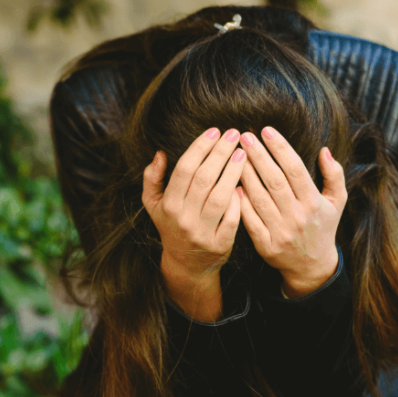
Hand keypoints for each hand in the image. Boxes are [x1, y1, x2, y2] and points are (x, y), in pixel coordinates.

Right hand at [142, 128, 246, 279]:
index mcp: (168, 205)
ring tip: (243, 154)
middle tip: (234, 134)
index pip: (185, 169)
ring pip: (220, 197)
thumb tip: (159, 154)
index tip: (215, 131)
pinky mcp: (220, 244)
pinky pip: (232, 219)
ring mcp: (202, 233)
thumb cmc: (171, 227)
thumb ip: (152, 179)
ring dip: (233, 172)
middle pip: (204, 179)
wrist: (186, 265)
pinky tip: (245, 183)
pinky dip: (238, 201)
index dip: (200, 147)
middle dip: (220, 153)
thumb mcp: (154, 205)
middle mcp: (184, 218)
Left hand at [238, 127, 346, 296]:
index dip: (280, 148)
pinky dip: (241, 203)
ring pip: (259, 198)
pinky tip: (233, 185)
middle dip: (258, 156)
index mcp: (314, 202)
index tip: (266, 130)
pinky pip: (250, 220)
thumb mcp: (336, 202)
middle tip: (244, 136)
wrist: (312, 266)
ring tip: (233, 155)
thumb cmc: (323, 227)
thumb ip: (334, 175)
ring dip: (245, 174)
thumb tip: (324, 150)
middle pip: (274, 181)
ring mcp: (281, 232)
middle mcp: (297, 216)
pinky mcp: (266, 245)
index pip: (295, 169)